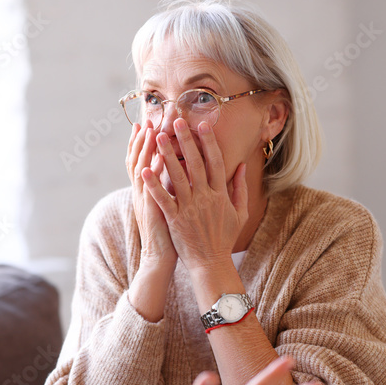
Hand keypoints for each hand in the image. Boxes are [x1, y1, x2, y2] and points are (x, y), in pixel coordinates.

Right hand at [126, 120, 176, 273]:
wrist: (160, 257)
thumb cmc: (168, 232)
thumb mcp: (166, 205)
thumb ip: (168, 187)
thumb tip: (175, 169)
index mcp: (147, 190)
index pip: (141, 161)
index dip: (141, 143)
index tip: (146, 125)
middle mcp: (142, 193)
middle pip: (138, 160)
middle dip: (142, 140)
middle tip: (147, 121)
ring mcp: (145, 201)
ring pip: (142, 170)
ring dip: (146, 150)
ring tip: (151, 132)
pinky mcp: (152, 211)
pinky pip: (152, 189)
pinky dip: (154, 174)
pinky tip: (159, 159)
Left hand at [142, 119, 247, 276]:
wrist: (211, 263)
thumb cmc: (225, 238)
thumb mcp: (240, 212)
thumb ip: (240, 188)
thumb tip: (242, 166)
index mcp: (220, 194)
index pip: (215, 162)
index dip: (209, 142)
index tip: (202, 125)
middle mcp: (205, 197)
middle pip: (195, 163)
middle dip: (185, 141)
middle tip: (176, 121)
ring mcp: (189, 208)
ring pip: (177, 177)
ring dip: (167, 155)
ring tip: (156, 137)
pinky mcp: (175, 220)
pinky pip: (163, 199)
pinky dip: (154, 185)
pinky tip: (144, 170)